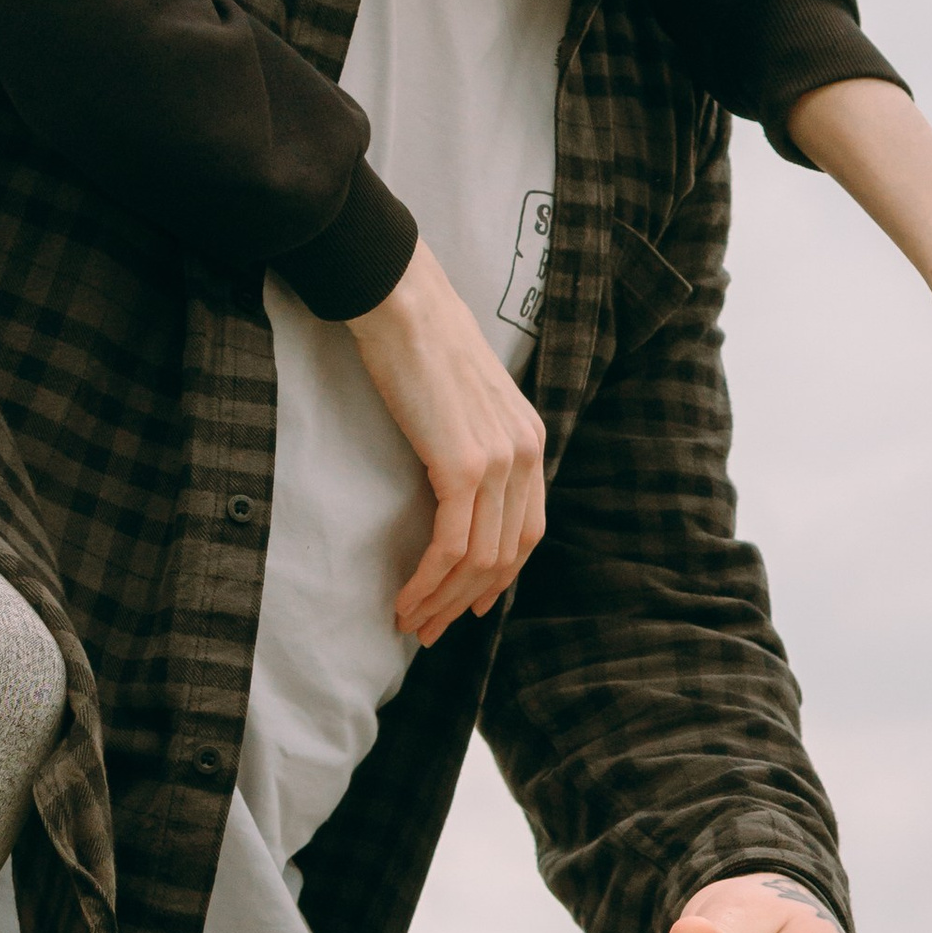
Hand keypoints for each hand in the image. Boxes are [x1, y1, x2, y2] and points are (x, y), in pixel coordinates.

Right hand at [346, 240, 547, 644]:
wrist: (402, 302)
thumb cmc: (417, 344)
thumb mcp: (461, 400)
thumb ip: (469, 442)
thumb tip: (451, 487)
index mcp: (529, 439)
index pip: (525, 530)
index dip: (498, 577)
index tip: (468, 605)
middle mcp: (525, 453)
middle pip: (506, 554)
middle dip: (467, 601)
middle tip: (430, 630)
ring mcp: (500, 461)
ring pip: (480, 559)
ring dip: (442, 600)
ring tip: (409, 623)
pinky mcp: (465, 465)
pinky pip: (453, 545)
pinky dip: (429, 581)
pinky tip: (405, 598)